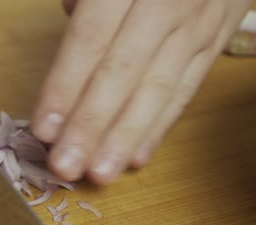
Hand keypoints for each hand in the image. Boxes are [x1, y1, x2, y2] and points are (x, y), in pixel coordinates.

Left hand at [32, 0, 252, 184]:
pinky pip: (185, 91)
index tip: (44, 129)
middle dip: (91, 125)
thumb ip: (83, 1)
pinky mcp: (213, 43)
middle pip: (121, 73)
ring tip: (99, 173)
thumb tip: (68, 48)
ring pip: (156, 90)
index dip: (65, 88)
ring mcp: (196, 26)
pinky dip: (159, 126)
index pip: (90, 41)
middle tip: (66, 166)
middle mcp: (166, 5)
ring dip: (124, 137)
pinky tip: (136, 156)